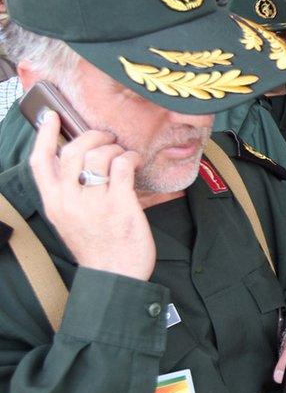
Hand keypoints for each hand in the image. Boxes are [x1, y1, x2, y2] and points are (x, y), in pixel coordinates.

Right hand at [30, 110, 154, 279]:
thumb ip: (70, 194)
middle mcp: (69, 200)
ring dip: (115, 148)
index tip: (50, 116)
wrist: (115, 276)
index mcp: (54, 203)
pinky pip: (123, 165)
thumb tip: (80, 163)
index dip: (44, 135)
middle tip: (107, 138)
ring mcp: (94, 201)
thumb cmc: (97, 247)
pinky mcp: (120, 203)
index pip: (41, 162)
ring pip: (100, 155)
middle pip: (74, 151)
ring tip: (123, 155)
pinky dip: (131, 157)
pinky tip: (136, 161)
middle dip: (93, 136)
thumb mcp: (70, 220)